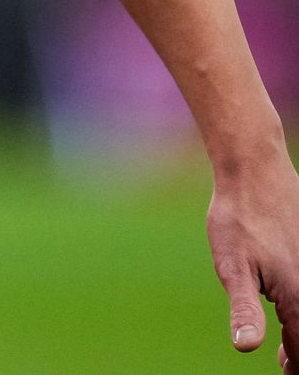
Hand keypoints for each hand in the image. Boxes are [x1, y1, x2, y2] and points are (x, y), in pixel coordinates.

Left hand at [207, 142, 298, 369]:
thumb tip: (245, 347)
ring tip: (285, 348)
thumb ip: (244, 309)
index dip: (295, 369)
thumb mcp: (231, 265)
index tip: (283, 373)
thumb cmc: (239, 215)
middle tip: (283, 363)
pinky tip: (287, 304)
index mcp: (297, 296)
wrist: (254, 168)